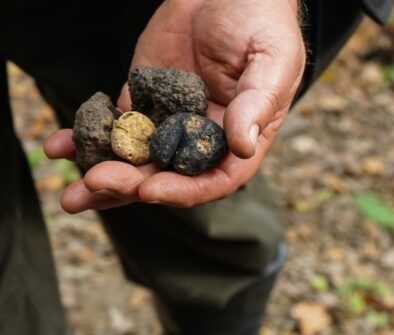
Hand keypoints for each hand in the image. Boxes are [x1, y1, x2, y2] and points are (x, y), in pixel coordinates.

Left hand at [44, 0, 304, 212]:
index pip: (212, 179)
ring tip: (72, 193)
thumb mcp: (272, 63)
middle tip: (96, 182)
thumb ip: (256, 104)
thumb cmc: (263, 24)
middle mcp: (202, 137)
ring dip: (103, 176)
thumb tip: (243, 147)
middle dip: (129, 185)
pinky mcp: (142, 97)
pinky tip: (62, 145)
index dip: (182, 190)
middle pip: (165, 174)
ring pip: (135, 159)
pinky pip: (113, 125)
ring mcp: (169, 119)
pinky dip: (86, 138)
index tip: (149, 190)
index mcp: (238, 137)